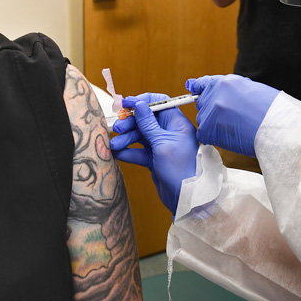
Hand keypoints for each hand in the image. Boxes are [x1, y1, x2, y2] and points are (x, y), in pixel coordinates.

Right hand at [109, 93, 197, 214]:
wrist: (186, 198)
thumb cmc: (180, 169)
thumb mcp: (162, 143)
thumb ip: (148, 124)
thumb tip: (139, 104)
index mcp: (177, 123)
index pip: (159, 103)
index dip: (142, 102)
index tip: (126, 104)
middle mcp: (169, 132)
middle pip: (145, 120)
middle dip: (130, 123)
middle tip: (117, 128)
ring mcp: (161, 146)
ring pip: (140, 136)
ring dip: (126, 139)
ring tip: (113, 145)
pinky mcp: (154, 159)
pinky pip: (139, 151)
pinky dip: (128, 152)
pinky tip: (117, 154)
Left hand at [186, 74, 278, 156]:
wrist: (278, 127)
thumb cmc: (272, 110)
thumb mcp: (251, 89)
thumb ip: (230, 90)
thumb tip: (212, 89)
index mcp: (226, 81)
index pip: (204, 84)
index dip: (200, 89)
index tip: (193, 89)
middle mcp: (215, 93)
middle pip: (203, 104)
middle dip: (213, 111)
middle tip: (232, 119)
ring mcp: (210, 111)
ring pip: (203, 119)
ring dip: (214, 125)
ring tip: (236, 128)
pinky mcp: (208, 128)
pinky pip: (203, 134)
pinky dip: (214, 137)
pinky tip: (230, 136)